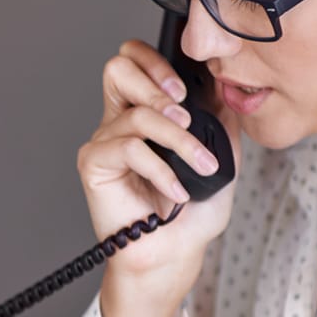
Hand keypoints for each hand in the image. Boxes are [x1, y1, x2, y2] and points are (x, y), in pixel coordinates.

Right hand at [79, 39, 240, 316]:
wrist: (174, 256)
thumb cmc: (192, 214)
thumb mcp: (220, 155)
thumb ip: (219, 117)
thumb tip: (222, 82)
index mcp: (143, 113)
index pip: (134, 60)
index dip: (156, 61)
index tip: (187, 89)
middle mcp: (118, 123)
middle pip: (118, 67)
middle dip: (158, 84)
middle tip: (186, 116)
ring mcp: (104, 143)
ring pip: (137, 114)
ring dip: (178, 140)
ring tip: (200, 166)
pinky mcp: (94, 165)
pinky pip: (128, 148)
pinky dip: (160, 168)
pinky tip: (175, 192)